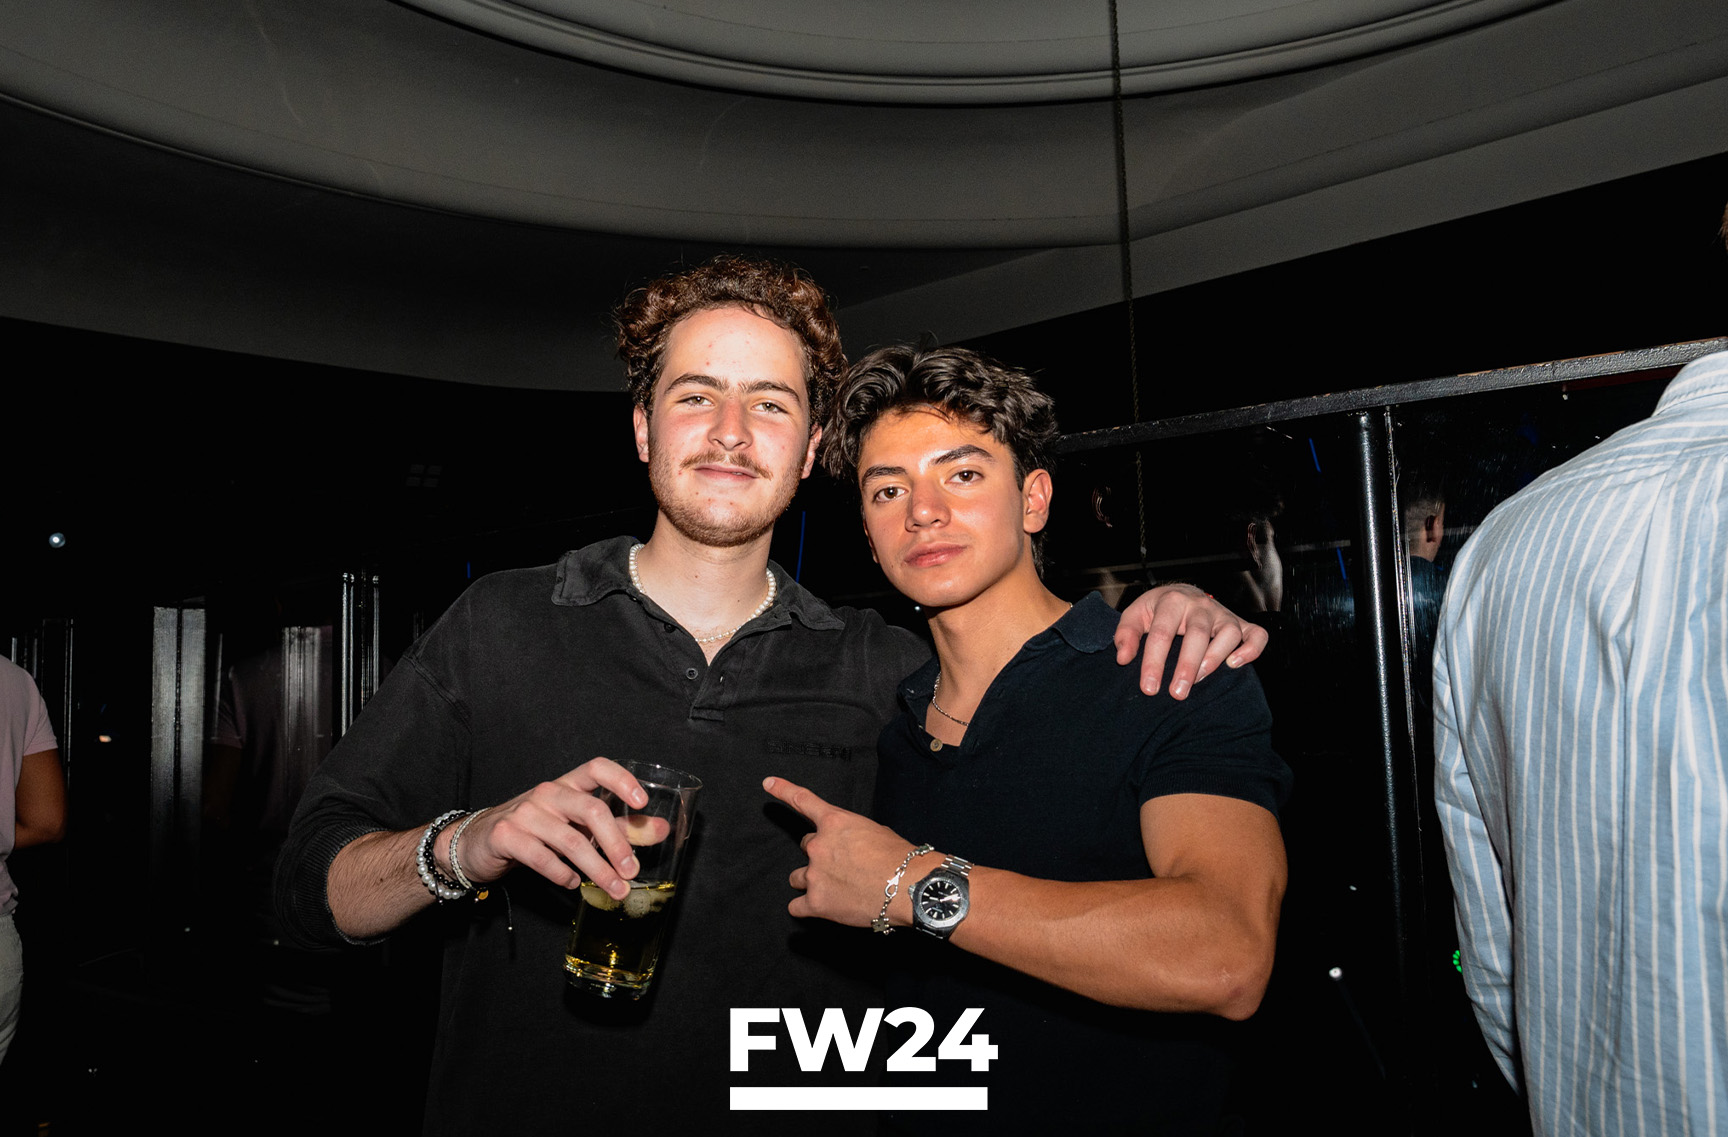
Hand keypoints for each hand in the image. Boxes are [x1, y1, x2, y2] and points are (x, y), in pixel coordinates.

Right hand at [452, 757, 646, 898]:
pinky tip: (571, 884)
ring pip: (570, 840)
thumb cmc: (537, 830)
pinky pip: (542, 858)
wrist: (479, 841)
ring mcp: (525, 813)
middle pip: (591, 810)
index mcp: (568, 785)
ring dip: (597, 869)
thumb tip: (661, 829)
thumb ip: (618, 827)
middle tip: (632, 871)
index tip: (642, 802)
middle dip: (617, 843)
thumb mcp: (577, 825)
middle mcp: (548, 793)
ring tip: (614, 889)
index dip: (622, 780)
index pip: (597, 767)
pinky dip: (562, 874)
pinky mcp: (506, 836)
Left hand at [764, 776, 917, 926]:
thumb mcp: (875, 831)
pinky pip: (797, 906)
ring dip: (812, 881)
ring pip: (797, 878)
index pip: (803, 801)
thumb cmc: (900, 859)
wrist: (908, 887)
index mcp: (835, 823)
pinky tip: (825, 907)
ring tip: (837, 889)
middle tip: (843, 866)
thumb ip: (850, 835)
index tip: (768, 783)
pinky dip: (807, 908)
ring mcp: (814, 875)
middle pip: (806, 847)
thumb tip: (847, 848)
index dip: (783, 790)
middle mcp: (819, 846)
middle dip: (820, 856)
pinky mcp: (816, 903)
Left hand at [1114, 584, 1267, 698]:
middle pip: (1197, 634)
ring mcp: (1223, 614)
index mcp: (1171, 601)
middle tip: (1177, 694)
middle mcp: (1200, 606)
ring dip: (1215, 658)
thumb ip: (1126, 634)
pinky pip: (1256, 634)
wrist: (1182, 593)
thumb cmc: (1157, 610)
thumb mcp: (1136, 615)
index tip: (1149, 688)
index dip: (1153, 662)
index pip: (1162, 633)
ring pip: (1229, 633)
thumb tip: (1123, 658)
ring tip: (1199, 680)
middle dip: (1187, 665)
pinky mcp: (1241, 623)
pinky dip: (1252, 650)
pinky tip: (1235, 665)